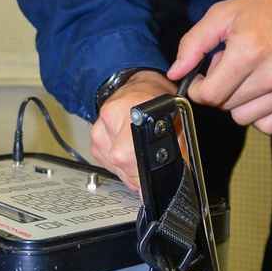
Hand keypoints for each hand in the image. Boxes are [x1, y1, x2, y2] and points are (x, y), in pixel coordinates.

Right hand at [89, 70, 174, 190]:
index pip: (124, 155)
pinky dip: (115, 160)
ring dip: (124, 165)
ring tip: (136, 147)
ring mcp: (100, 123)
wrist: (141, 84)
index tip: (145, 177)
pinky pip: (103, 158)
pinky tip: (125, 145)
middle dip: (134, 171)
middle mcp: (113, 114)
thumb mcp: (177, 124)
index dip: (137, 173)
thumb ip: (176, 155)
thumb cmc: (159, 102)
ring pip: (110, 163)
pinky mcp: (94, 132)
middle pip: (118, 162)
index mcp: (136, 111)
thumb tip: (166, 186)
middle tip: (146, 158)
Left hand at [166, 0, 271, 133]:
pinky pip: (269, 126)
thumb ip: (193, 44)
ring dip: (238, 103)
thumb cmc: (264, 9)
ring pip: (244, 118)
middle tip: (231, 67)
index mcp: (249, 50)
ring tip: (248, 76)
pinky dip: (260, 114)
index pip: (209, 94)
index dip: (198, 89)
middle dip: (219, 90)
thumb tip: (174, 73)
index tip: (202, 78)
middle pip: (225, 106)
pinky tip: (262, 91)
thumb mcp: (222, 14)